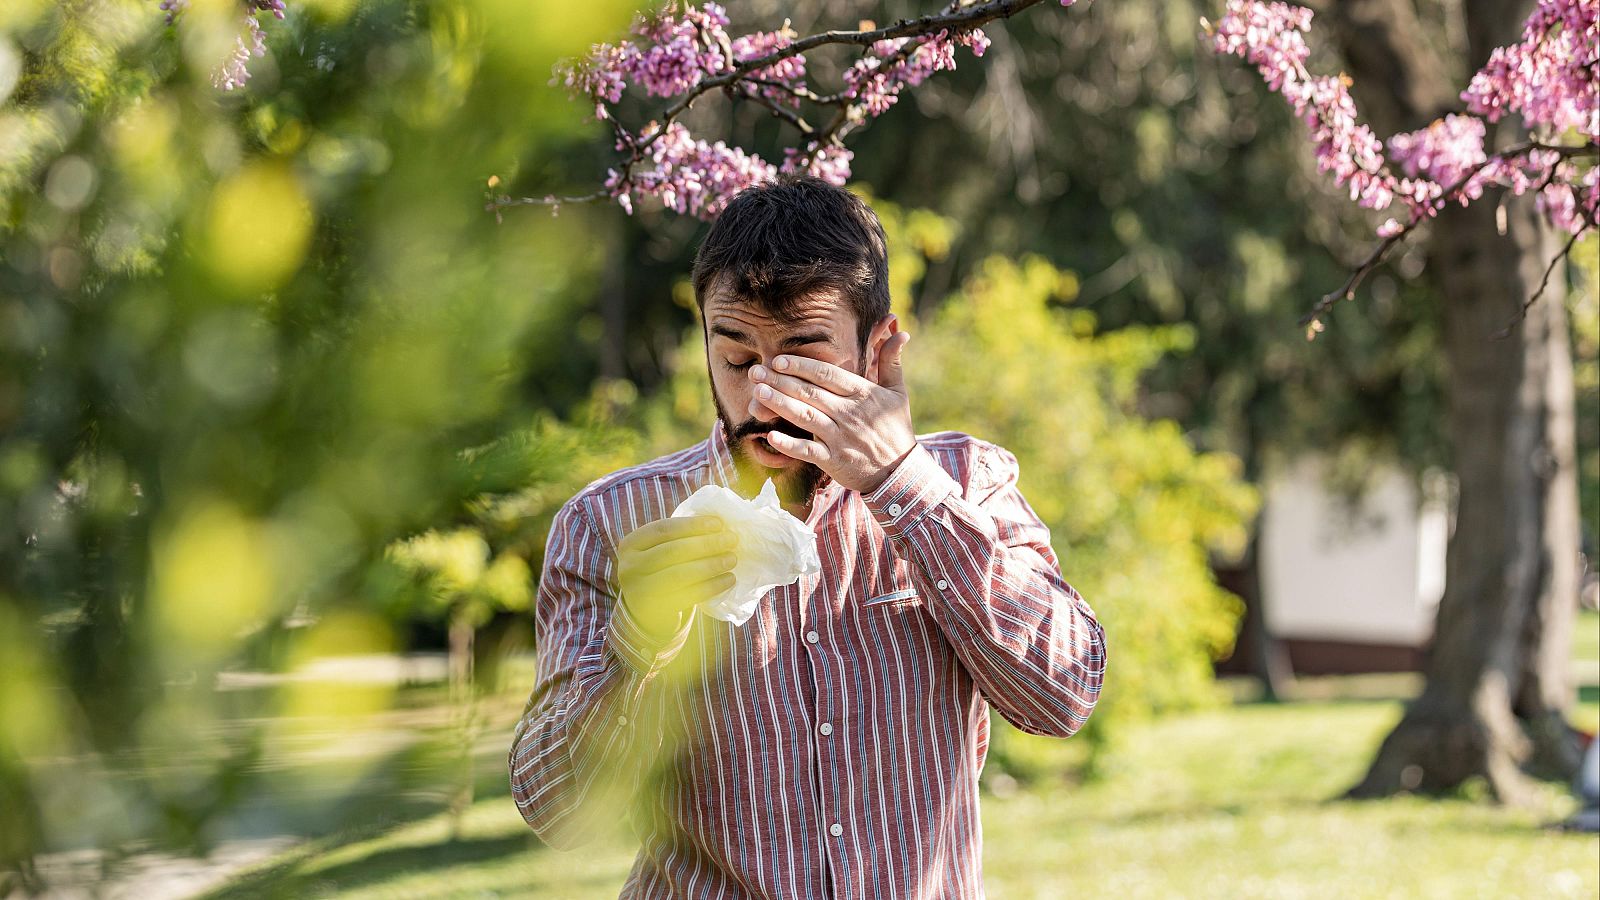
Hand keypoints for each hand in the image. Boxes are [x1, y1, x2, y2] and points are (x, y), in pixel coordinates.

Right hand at [616, 515, 737, 641]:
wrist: (647, 611)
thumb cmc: (661, 570)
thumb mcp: (660, 551)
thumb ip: (680, 537)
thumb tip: (720, 526)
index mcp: (630, 544)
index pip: (663, 529)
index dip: (693, 525)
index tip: (719, 523)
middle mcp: (629, 567)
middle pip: (673, 551)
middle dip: (706, 544)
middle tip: (732, 540)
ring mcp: (639, 591)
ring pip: (681, 574)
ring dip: (711, 565)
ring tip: (732, 559)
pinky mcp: (656, 611)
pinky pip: (689, 595)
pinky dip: (712, 586)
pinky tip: (729, 580)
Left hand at [747, 331, 915, 493]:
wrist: (900, 472)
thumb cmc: (895, 428)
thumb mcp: (898, 393)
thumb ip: (891, 362)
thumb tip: (900, 333)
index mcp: (863, 394)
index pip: (827, 375)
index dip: (801, 366)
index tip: (778, 359)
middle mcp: (850, 414)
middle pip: (810, 393)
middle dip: (781, 381)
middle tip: (756, 372)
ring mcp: (841, 438)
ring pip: (806, 417)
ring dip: (780, 405)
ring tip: (758, 393)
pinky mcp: (834, 460)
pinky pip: (809, 451)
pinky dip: (790, 445)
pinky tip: (771, 436)